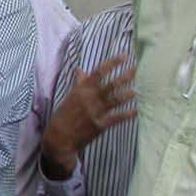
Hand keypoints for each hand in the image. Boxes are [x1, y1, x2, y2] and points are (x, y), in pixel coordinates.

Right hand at [40, 55, 134, 177]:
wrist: (59, 138)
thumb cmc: (63, 116)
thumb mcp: (69, 97)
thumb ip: (79, 83)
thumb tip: (80, 69)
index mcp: (81, 90)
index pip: (99, 73)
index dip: (112, 63)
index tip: (123, 56)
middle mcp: (90, 99)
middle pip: (111, 85)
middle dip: (125, 76)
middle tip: (136, 70)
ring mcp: (96, 112)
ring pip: (116, 100)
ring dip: (127, 94)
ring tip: (136, 90)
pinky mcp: (100, 125)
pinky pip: (117, 118)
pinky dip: (127, 114)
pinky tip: (135, 111)